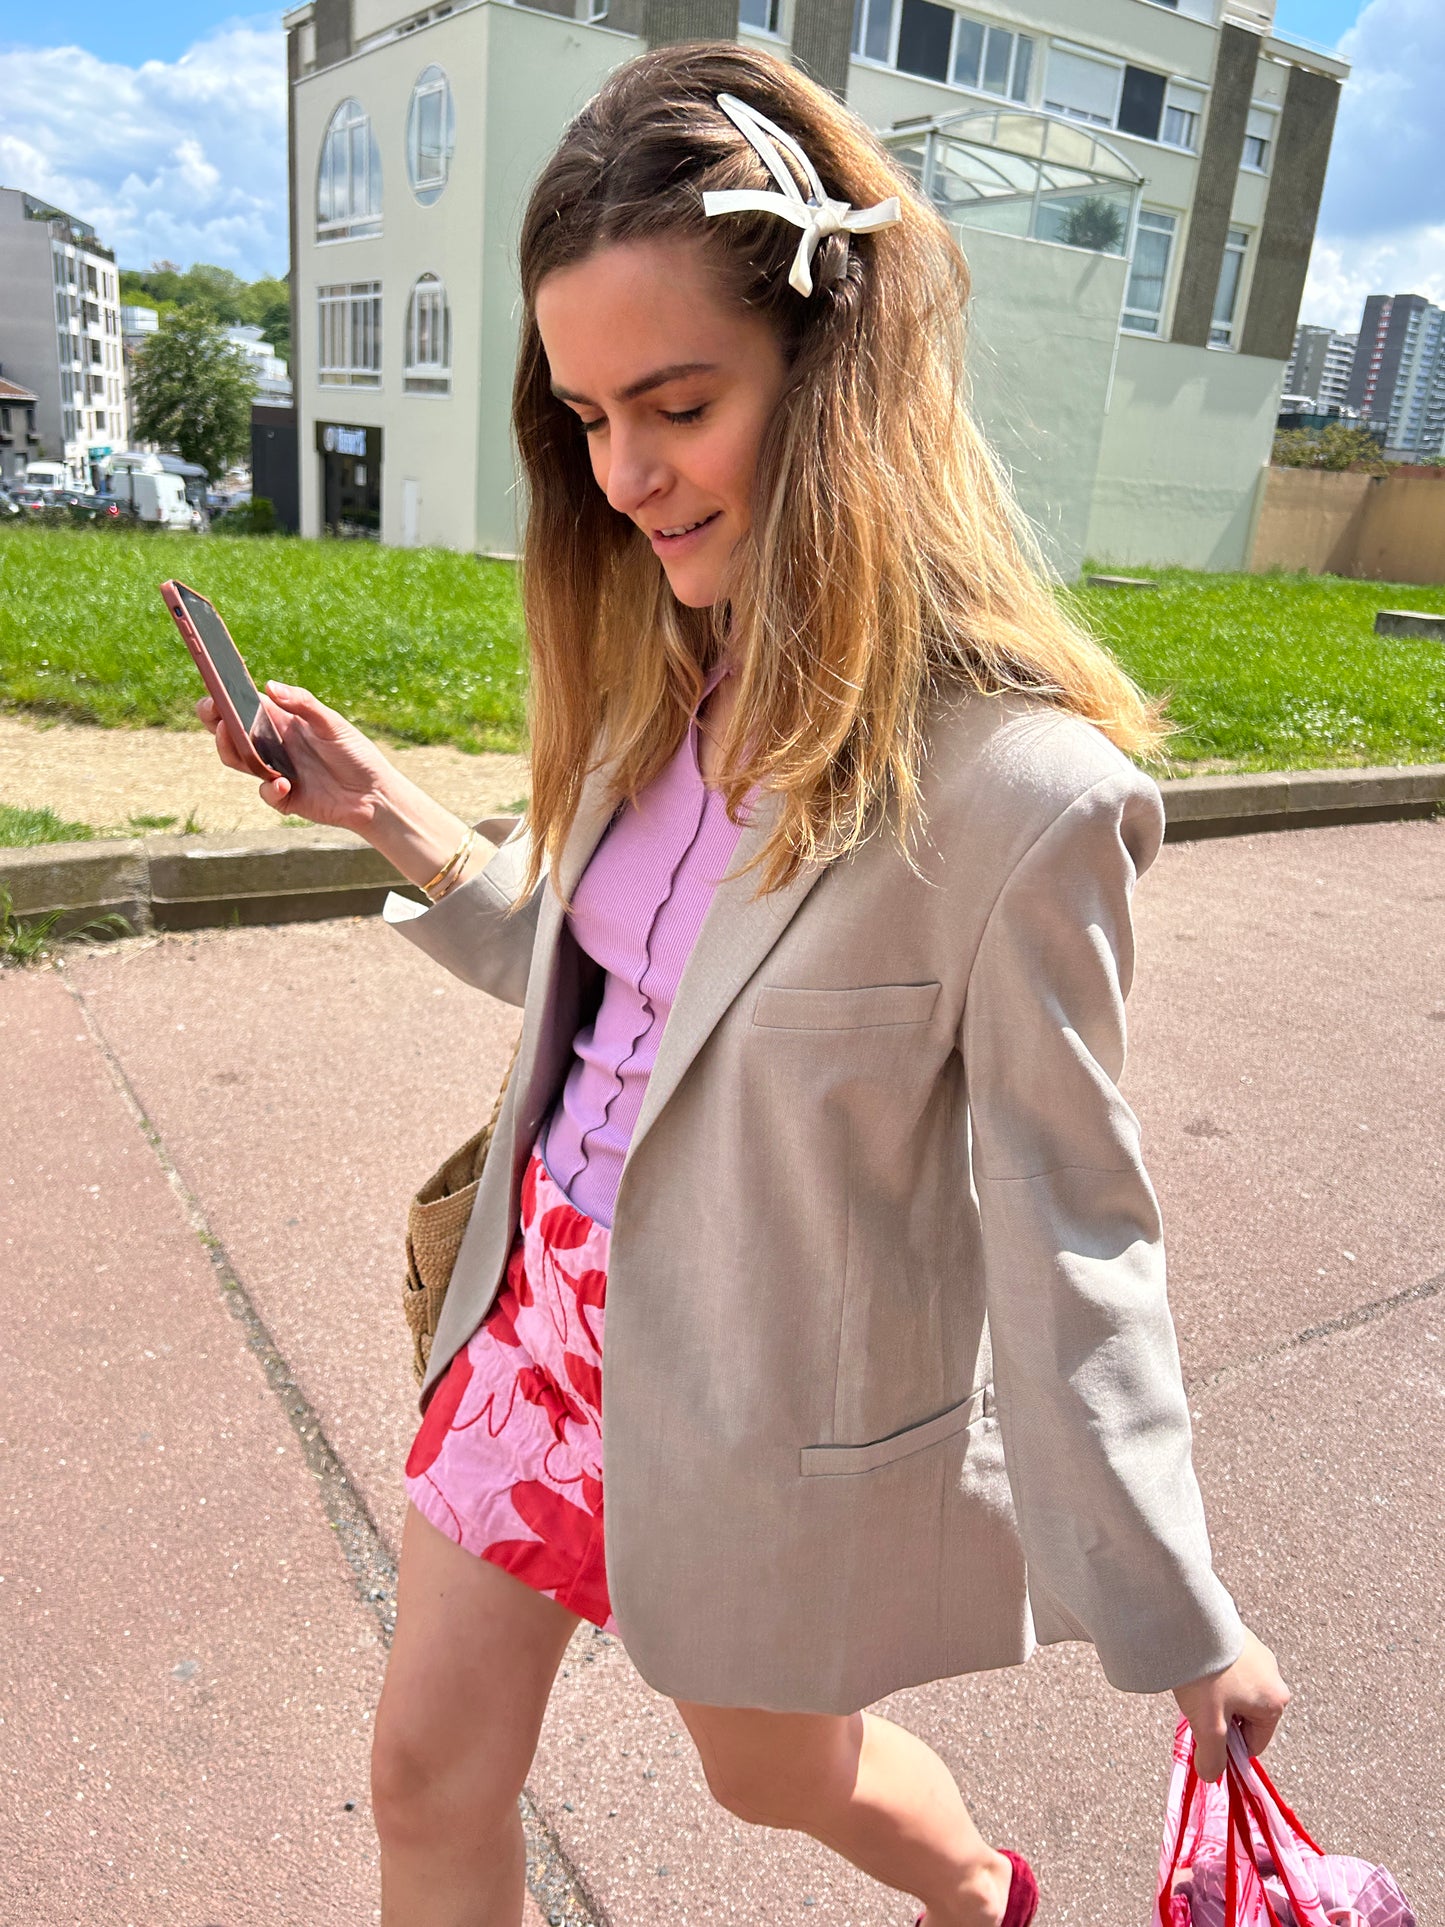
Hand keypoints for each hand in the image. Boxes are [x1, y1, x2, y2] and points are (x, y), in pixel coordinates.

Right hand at [195, 682, 398, 835]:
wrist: (374, 793)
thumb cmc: (354, 752)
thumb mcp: (332, 723)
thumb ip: (303, 704)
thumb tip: (269, 686)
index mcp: (281, 720)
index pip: (243, 706)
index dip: (224, 699)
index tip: (215, 694)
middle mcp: (272, 744)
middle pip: (230, 732)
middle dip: (216, 723)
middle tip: (216, 717)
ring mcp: (275, 770)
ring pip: (237, 760)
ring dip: (231, 750)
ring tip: (236, 741)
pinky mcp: (283, 797)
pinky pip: (266, 792)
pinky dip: (271, 788)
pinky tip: (285, 784)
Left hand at [1173, 1627, 1289, 1783]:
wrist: (1190, 1620)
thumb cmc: (1206, 1676)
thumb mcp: (1209, 1725)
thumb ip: (1213, 1757)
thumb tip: (1212, 1776)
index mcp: (1276, 1702)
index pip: (1254, 1743)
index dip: (1228, 1745)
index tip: (1206, 1730)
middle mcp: (1275, 1676)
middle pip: (1245, 1716)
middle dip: (1222, 1716)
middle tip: (1199, 1703)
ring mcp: (1259, 1653)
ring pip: (1236, 1691)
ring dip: (1216, 1694)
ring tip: (1196, 1682)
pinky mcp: (1241, 1636)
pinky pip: (1229, 1668)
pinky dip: (1214, 1672)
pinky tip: (1198, 1664)